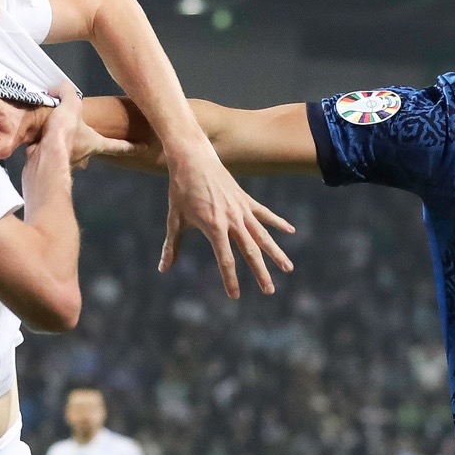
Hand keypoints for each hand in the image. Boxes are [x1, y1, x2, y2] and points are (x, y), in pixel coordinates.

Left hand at [161, 146, 295, 298]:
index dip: (230, 279)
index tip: (235, 296)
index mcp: (214, 227)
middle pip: (250, 251)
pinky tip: (291, 231)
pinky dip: (277, 222)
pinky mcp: (245, 200)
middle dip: (260, 273)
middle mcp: (231, 220)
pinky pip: (265, 214)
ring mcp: (241, 209)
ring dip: (276, 253)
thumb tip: (163, 268)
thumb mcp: (175, 219)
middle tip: (270, 291)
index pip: (225, 259)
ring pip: (263, 236)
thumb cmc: (180, 190)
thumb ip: (172, 246)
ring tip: (288, 268)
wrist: (192, 158)